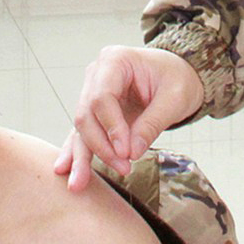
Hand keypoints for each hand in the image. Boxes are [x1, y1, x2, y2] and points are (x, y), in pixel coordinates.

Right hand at [54, 46, 205, 190]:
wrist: (178, 75)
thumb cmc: (178, 78)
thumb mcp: (175, 98)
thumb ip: (152, 123)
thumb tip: (131, 152)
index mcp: (115, 60)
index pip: (102, 98)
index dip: (111, 128)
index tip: (126, 153)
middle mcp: (97, 74)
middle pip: (87, 114)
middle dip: (101, 146)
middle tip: (122, 168)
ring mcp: (92, 92)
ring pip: (82, 128)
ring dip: (82, 157)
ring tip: (77, 184)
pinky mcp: (96, 111)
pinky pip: (84, 134)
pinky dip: (78, 153)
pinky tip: (65, 170)